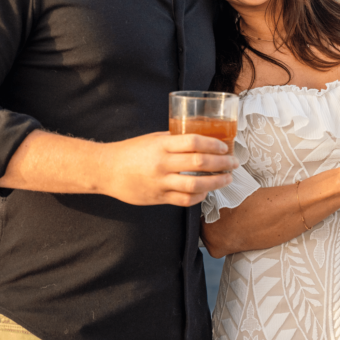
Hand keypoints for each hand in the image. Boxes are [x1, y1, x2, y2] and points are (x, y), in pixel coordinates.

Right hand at [100, 132, 236, 206]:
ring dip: (216, 182)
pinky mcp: (158, 198)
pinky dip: (199, 196)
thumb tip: (198, 141)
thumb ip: (173, 141)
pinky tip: (206, 191)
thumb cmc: (130, 152)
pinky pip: (184, 200)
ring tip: (226, 178)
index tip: (225, 147)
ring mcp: (160, 183)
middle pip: (199, 163)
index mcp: (161, 145)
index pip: (194, 142)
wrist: (106, 170)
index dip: (214, 145)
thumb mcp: (152, 140)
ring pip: (195, 185)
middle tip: (233, 163)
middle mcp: (162, 164)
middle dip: (221, 164)